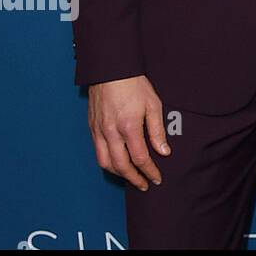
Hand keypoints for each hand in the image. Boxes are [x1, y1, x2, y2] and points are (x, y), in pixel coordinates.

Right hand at [87, 75, 169, 190]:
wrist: (111, 71)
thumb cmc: (135, 85)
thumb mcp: (153, 104)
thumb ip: (157, 130)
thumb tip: (163, 152)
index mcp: (128, 127)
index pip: (139, 158)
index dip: (149, 171)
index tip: (157, 178)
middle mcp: (111, 132)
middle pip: (121, 166)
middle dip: (134, 179)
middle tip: (145, 185)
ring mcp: (99, 131)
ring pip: (105, 163)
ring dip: (119, 174)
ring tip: (132, 177)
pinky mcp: (92, 128)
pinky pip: (98, 152)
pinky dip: (108, 163)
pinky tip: (118, 163)